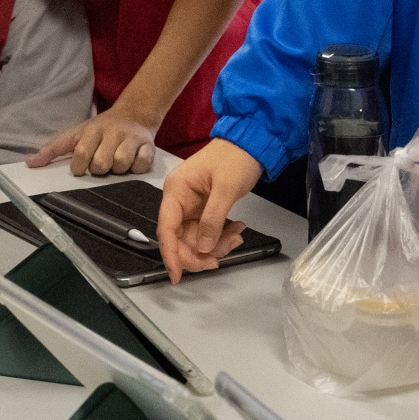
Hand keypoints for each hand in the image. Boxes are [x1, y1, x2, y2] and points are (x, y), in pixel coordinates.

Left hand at [27, 104, 157, 176]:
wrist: (134, 114)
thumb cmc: (101, 130)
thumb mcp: (76, 134)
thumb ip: (54, 149)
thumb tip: (30, 163)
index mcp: (92, 129)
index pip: (81, 153)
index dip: (79, 166)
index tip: (81, 167)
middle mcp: (112, 132)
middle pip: (101, 164)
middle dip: (99, 169)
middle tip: (101, 164)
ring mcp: (131, 139)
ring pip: (121, 165)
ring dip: (117, 170)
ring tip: (116, 163)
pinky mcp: (149, 146)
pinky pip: (141, 165)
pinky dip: (136, 168)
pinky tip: (132, 162)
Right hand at [155, 138, 259, 284]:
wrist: (251, 143)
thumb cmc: (235, 158)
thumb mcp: (225, 188)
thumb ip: (213, 219)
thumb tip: (202, 247)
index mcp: (176, 190)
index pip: (166, 228)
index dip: (170, 254)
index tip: (176, 276)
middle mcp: (179, 200)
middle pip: (180, 239)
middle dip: (199, 252)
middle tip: (220, 258)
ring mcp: (192, 205)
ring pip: (196, 239)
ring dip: (216, 244)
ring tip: (237, 234)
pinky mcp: (204, 209)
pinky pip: (208, 232)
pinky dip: (222, 236)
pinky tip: (237, 229)